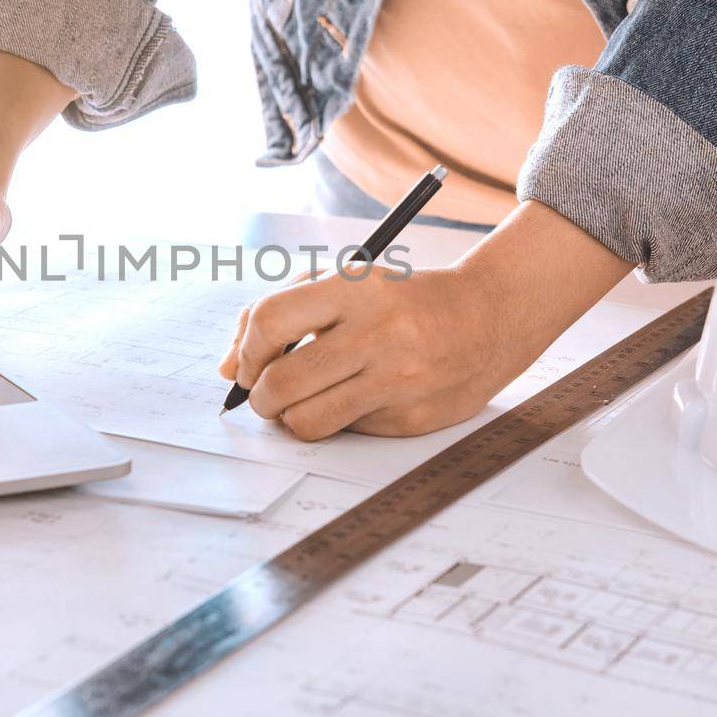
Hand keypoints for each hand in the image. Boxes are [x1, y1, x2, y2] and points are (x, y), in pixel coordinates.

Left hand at [218, 201, 633, 439]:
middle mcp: (378, 333)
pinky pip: (349, 432)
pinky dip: (340, 421)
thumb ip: (280, 315)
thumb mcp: (345, 284)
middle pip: (282, 382)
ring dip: (290, 418)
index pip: (270, 320)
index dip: (246, 350)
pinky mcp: (412, 418)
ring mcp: (398, 380)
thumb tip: (228, 370)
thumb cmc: (401, 300)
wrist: (488, 318)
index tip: (248, 363)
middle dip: (260, 397)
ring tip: (302, 402)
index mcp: (356, 289)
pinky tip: (361, 397)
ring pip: (307, 421)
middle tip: (266, 394)